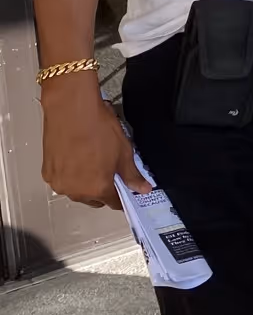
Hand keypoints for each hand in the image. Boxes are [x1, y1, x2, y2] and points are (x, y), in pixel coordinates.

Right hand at [40, 72, 150, 208]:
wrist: (71, 111)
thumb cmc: (100, 130)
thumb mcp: (124, 152)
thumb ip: (132, 175)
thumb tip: (143, 190)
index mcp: (97, 189)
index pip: (113, 203)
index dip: (122, 197)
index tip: (125, 190)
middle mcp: (75, 192)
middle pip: (93, 199)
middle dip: (103, 189)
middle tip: (109, 171)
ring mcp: (58, 183)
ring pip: (76, 190)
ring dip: (85, 183)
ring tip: (92, 161)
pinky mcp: (46, 172)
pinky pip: (63, 179)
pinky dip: (70, 174)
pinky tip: (76, 157)